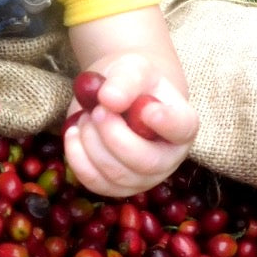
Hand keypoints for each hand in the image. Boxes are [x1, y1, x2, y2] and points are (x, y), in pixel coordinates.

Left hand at [63, 53, 198, 198]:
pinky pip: (96, 183)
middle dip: (113, 135)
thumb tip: (110, 100)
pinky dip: (77, 157)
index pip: (182, 128)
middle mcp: (169, 158)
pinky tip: (74, 133)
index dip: (166, 122)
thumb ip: (125, 80)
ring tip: (87, 117)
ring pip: (117, 175)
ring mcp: (144, 178)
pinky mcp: (117, 187)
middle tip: (97, 110)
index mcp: (182, 125)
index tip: (146, 108)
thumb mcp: (132, 69)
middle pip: (145, 162)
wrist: (115, 98)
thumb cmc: (131, 83)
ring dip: (92, 142)